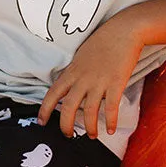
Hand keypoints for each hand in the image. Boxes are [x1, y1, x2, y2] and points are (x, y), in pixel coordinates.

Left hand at [37, 17, 143, 137]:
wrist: (124, 31)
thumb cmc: (103, 41)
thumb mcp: (81, 56)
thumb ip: (75, 72)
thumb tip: (71, 86)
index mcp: (72, 71)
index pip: (53, 93)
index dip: (44, 110)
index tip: (41, 122)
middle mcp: (82, 78)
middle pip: (68, 108)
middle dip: (65, 125)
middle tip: (68, 135)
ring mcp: (99, 82)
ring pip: (88, 112)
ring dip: (89, 127)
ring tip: (92, 136)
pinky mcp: (116, 83)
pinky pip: (111, 108)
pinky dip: (110, 121)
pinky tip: (110, 129)